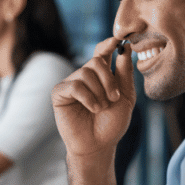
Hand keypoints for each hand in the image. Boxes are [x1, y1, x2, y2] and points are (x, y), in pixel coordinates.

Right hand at [51, 38, 134, 159]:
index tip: (117, 40)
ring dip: (100, 93)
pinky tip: (92, 109)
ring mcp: (71, 83)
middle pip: (96, 61)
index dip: (108, 43)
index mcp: (100, 75)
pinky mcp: (59, 93)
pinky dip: (88, 98)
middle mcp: (84, 76)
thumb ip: (125, 73)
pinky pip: (75, 85)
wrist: (98, 145)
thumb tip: (125, 47)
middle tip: (114, 98)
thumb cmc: (112, 124)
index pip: (102, 51)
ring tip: (101, 108)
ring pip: (86, 73)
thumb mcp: (125, 97)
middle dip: (109, 80)